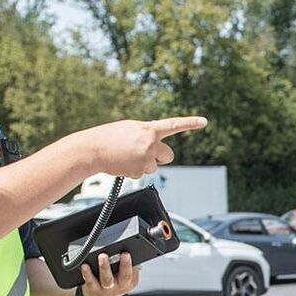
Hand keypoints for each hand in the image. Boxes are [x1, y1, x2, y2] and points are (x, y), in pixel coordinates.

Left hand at [79, 253, 138, 295]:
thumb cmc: (112, 282)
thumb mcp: (123, 276)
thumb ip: (126, 265)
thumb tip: (127, 249)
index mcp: (130, 282)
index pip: (133, 272)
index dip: (131, 263)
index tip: (128, 253)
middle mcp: (120, 286)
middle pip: (125, 276)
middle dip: (125, 264)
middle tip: (124, 254)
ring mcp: (106, 289)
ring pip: (107, 279)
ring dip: (105, 267)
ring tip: (103, 256)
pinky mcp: (93, 289)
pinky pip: (90, 281)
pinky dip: (87, 273)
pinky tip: (85, 266)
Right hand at [80, 116, 207, 178]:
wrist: (92, 150)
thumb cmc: (108, 137)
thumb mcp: (130, 129)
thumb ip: (146, 134)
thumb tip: (155, 142)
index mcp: (149, 129)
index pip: (173, 125)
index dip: (190, 123)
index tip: (204, 121)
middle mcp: (150, 143)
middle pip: (169, 155)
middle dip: (160, 157)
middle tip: (144, 153)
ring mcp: (145, 158)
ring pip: (154, 166)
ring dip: (144, 163)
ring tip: (128, 157)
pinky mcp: (138, 171)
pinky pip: (142, 173)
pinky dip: (134, 170)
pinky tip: (123, 163)